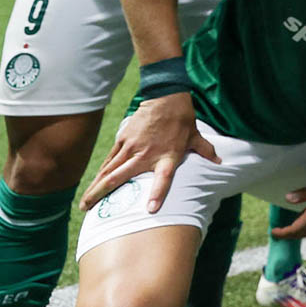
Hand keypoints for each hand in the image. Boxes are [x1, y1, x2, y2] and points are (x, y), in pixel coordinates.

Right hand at [79, 91, 217, 212]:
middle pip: (119, 177)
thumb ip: (206, 151)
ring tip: (85, 202)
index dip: (158, 194)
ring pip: (109, 170)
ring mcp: (131, 147)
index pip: (164, 179)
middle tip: (88, 209)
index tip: (151, 209)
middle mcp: (146, 155)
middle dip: (102, 194)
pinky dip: (101, 172)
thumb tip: (220, 162)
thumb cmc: (182, 119)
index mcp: (167, 157)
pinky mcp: (123, 139)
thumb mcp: (196, 136)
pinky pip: (110, 159)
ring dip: (96, 186)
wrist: (166, 97)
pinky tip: (94, 182)